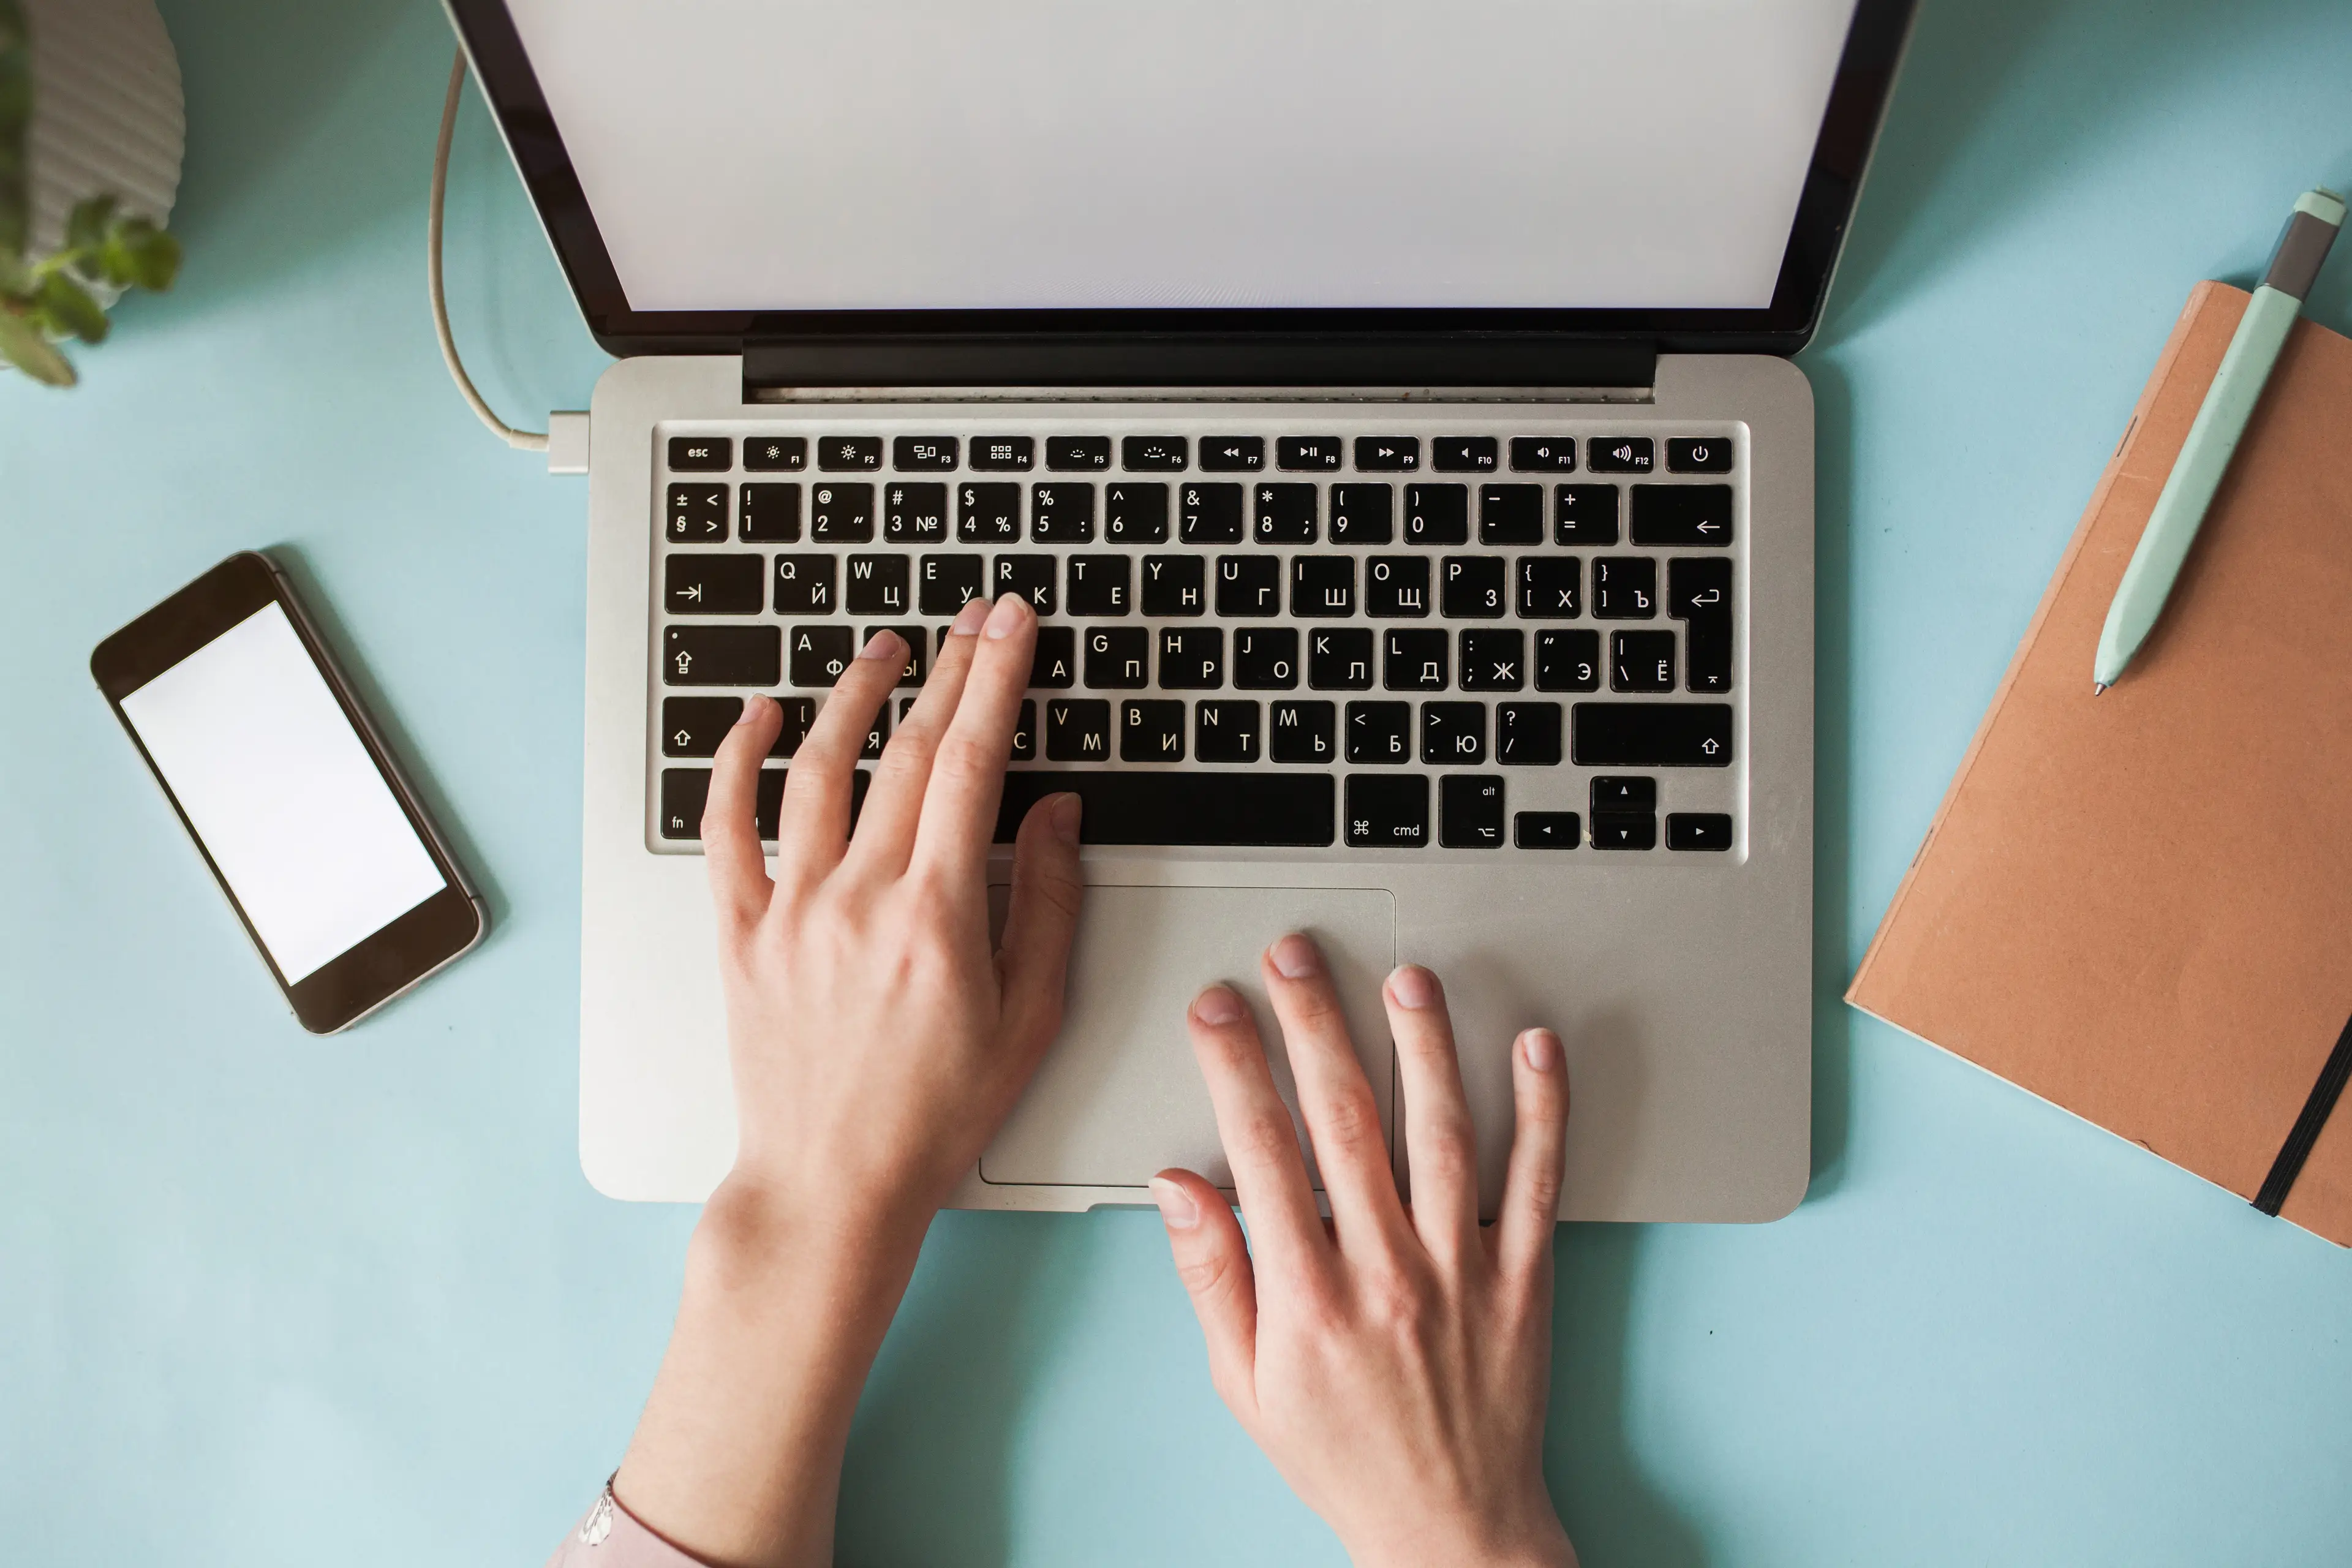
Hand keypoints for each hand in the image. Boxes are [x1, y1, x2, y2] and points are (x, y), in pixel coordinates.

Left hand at [614, 593, 1083, 1567]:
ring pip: (818, 771)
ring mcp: (792, 913)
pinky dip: (736, 762)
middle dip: (950, 668)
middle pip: (908, 752)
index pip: (974, 764)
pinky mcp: (741, 935)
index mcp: (937, 918)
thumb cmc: (935, 1116)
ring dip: (854, 696)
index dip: (997, 680)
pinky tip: (756, 716)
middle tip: (976, 616)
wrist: (831, 1187)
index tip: (1013, 626)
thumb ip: (1044, 903)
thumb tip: (1053, 811)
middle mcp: (860, 901)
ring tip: (887, 650)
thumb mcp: (1028, 1017)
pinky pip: (728, 830)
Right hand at [1151, 936, 1573, 1567]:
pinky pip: (1539, 1181)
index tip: (1218, 1008)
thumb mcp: (1244, 1383)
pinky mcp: (1524, 1279)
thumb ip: (1211, 1276)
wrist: (1452, 1532)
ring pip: (1441, 1133)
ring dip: (1423, 1046)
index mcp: (1308, 1298)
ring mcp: (1463, 1271)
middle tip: (1296, 957)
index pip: (1262, 1151)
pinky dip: (1543, 1110)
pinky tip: (1535, 1048)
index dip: (1235, 1067)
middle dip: (1314, 1024)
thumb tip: (1177, 1186)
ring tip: (1406, 980)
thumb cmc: (1343, 1458)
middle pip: (1345, 1120)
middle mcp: (1387, 1273)